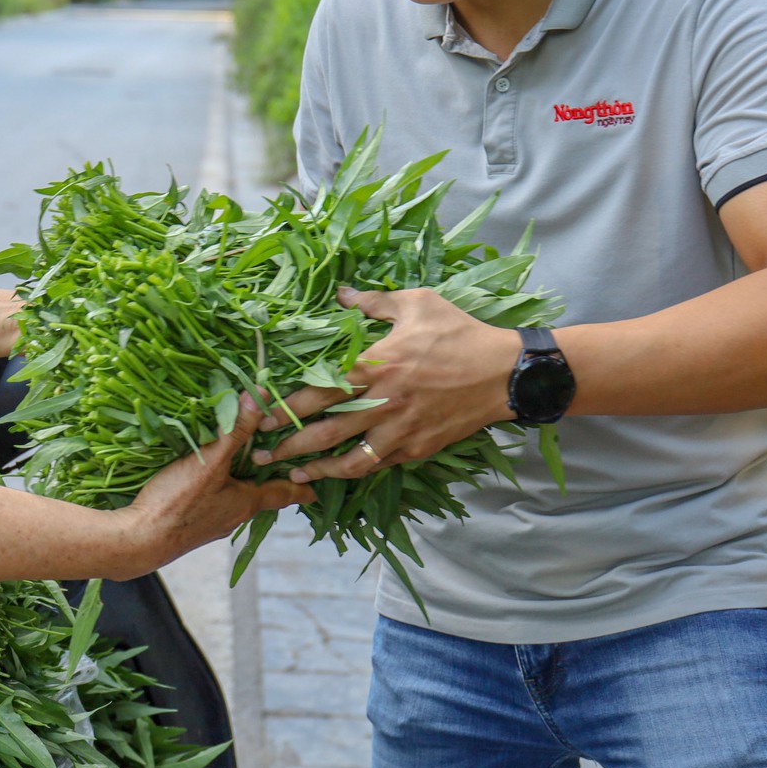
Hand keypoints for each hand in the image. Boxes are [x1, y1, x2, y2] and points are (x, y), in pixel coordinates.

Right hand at [121, 404, 313, 574]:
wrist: (138, 540)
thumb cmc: (178, 503)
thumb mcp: (210, 462)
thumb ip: (235, 430)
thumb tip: (261, 396)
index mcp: (246, 503)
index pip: (283, 493)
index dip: (301, 487)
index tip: (317, 487)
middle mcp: (233, 516)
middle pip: (259, 495)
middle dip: (268, 478)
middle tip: (279, 460)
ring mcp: (211, 523)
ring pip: (235, 499)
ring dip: (240, 482)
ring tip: (241, 462)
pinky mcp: (190, 524)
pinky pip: (213, 502)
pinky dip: (217, 488)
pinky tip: (202, 478)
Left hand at [252, 285, 519, 482]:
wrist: (507, 374)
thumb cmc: (460, 334)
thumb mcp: (418, 304)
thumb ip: (374, 302)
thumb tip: (342, 293)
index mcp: (375, 366)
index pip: (318, 391)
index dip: (285, 405)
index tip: (259, 414)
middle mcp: (383, 403)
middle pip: (325, 431)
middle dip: (288, 445)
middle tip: (259, 454)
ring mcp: (400, 430)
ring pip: (349, 459)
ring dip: (316, 469)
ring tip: (291, 475)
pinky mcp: (417, 448)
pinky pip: (379, 465)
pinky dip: (354, 472)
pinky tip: (337, 474)